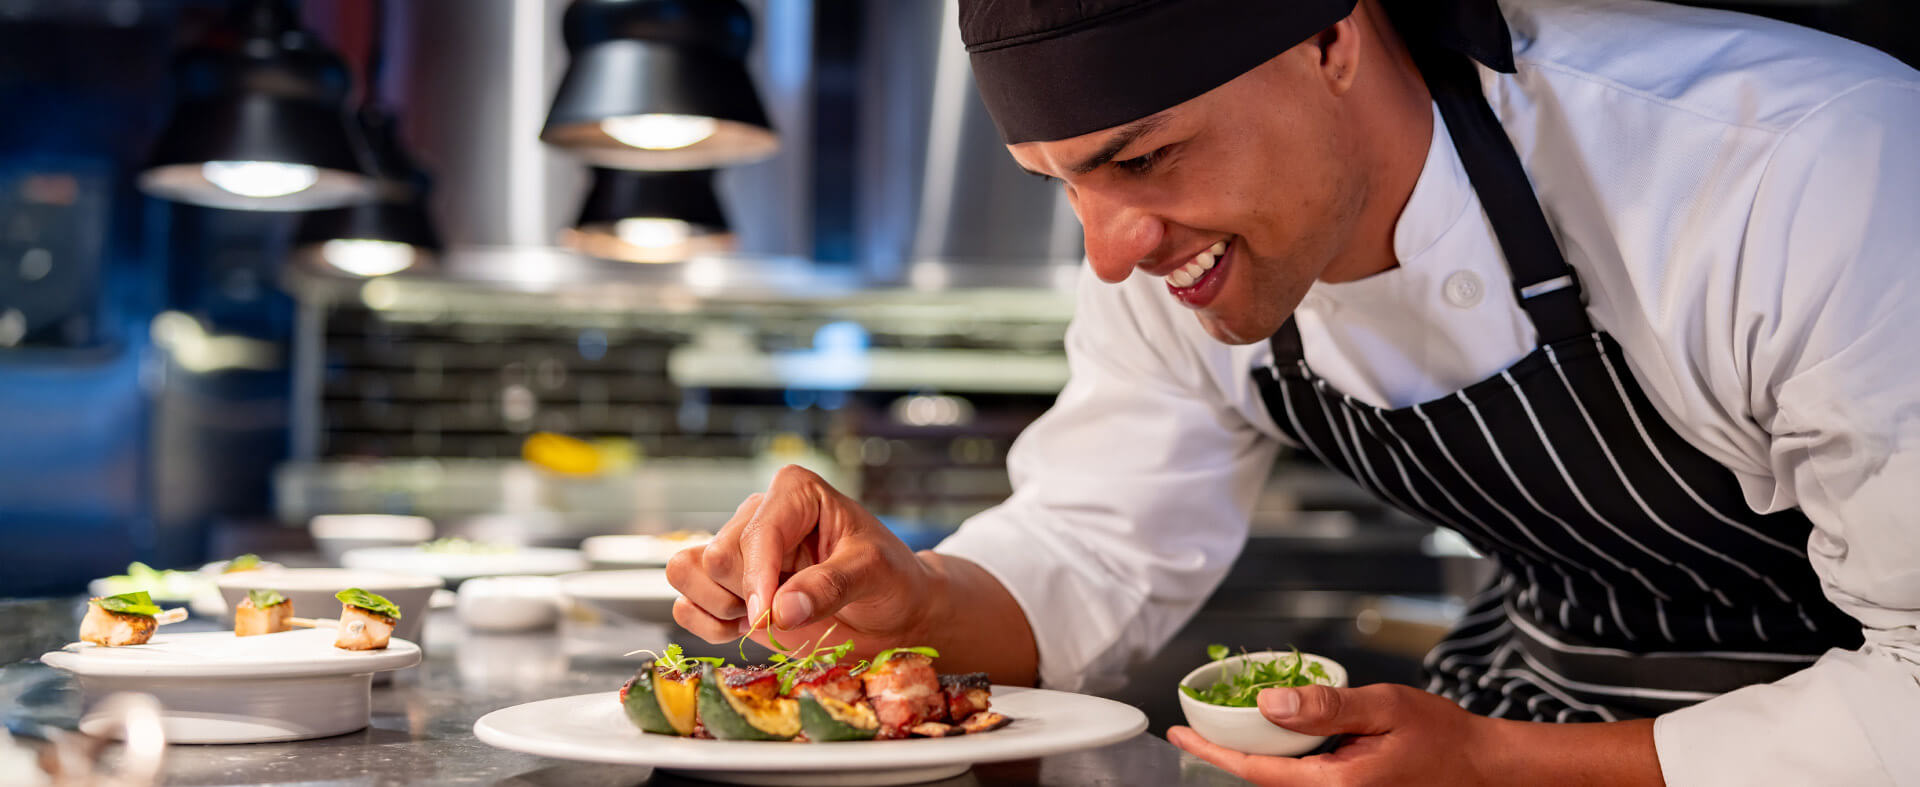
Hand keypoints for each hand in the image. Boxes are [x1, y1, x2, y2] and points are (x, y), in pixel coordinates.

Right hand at [666, 465, 939, 654]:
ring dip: (718, 606)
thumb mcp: (873, 574)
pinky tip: (745, 630)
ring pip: (686, 572)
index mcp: (796, 492)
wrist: (893, 614)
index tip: (772, 617)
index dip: (758, 578)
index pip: (755, 533)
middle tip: (787, 614)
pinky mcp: (726, 586)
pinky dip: (706, 624)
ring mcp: (740, 550)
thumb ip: (829, 586)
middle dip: (746, 596)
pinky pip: (684, 602)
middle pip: (716, 556)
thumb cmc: (890, 581)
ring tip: (763, 619)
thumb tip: (780, 610)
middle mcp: (759, 514)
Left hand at [1168, 684, 1661, 785]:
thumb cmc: (1443, 738)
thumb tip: (1269, 705)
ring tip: (1227, 722)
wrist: (1483, 767)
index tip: (1180, 732)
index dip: (1212, 752)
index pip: (1255, 771)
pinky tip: (1278, 730)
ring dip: (1254, 752)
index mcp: (1334, 785)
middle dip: (1227, 749)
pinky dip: (1283, 754)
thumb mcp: (1383, 708)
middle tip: (1195, 721)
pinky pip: (1303, 775)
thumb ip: (1325, 708)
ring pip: (1281, 776)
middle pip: (1262, 776)